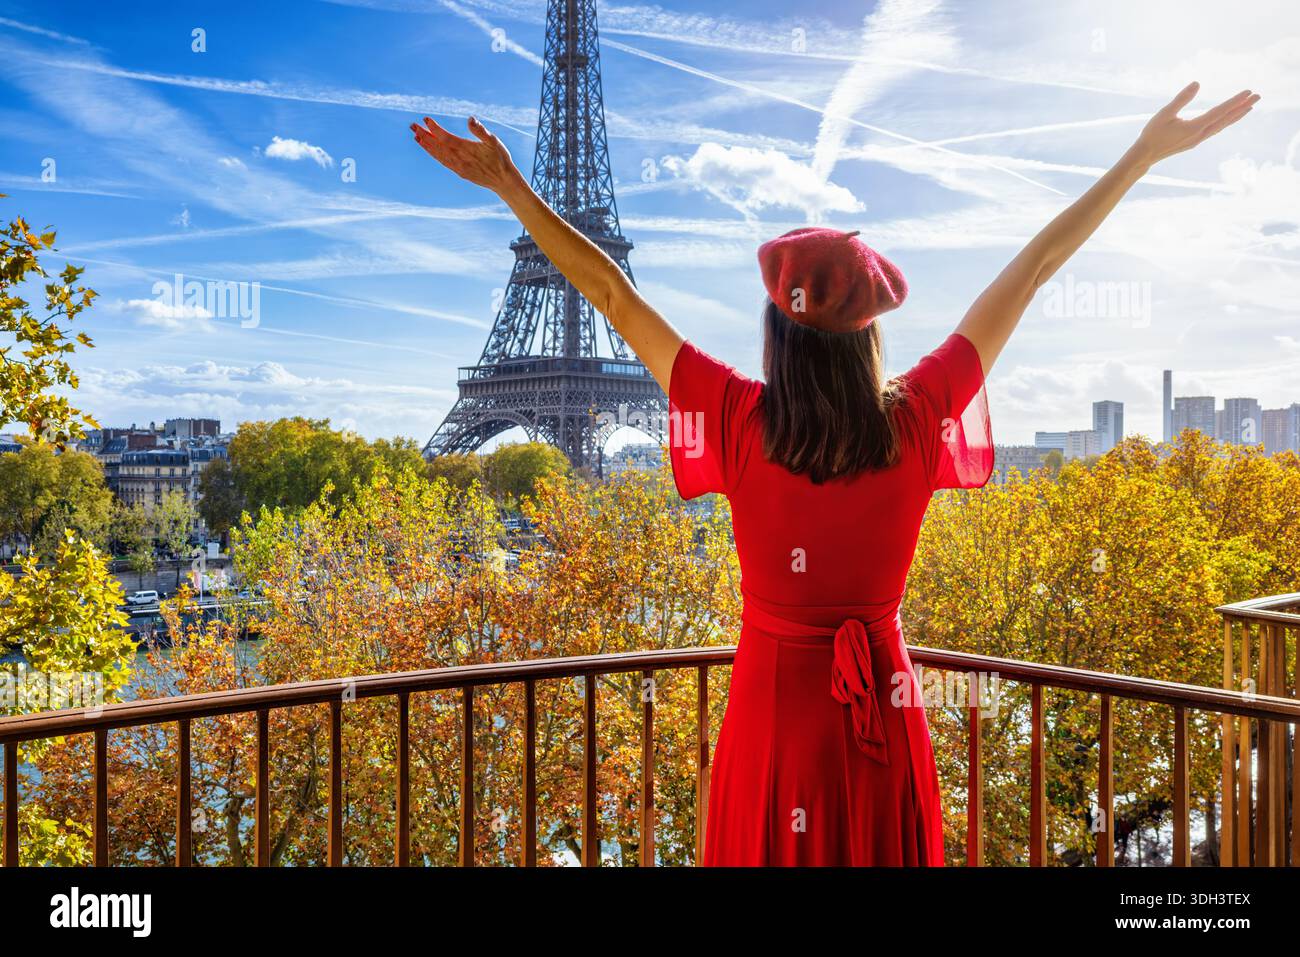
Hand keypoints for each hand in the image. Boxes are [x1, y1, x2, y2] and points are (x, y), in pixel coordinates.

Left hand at [410, 115, 520, 195]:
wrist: (503, 181)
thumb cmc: (500, 159)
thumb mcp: (494, 142)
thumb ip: (481, 131)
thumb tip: (470, 119)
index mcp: (466, 149)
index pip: (445, 137)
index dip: (434, 128)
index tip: (426, 119)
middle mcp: (459, 159)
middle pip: (437, 145)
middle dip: (424, 135)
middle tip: (412, 125)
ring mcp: (458, 166)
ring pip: (438, 155)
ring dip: (426, 145)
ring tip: (416, 136)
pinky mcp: (459, 171)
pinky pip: (443, 161)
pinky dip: (434, 154)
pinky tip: (429, 150)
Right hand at [1132, 82, 1259, 166]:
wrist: (1145, 155)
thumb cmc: (1152, 133)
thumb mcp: (1165, 113)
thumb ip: (1181, 99)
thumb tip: (1197, 83)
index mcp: (1194, 127)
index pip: (1220, 111)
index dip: (1235, 101)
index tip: (1248, 92)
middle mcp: (1200, 134)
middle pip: (1226, 119)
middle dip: (1242, 107)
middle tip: (1258, 96)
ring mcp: (1198, 139)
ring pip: (1223, 125)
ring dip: (1237, 115)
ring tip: (1249, 107)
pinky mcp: (1195, 141)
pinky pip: (1216, 129)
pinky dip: (1226, 122)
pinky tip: (1229, 118)